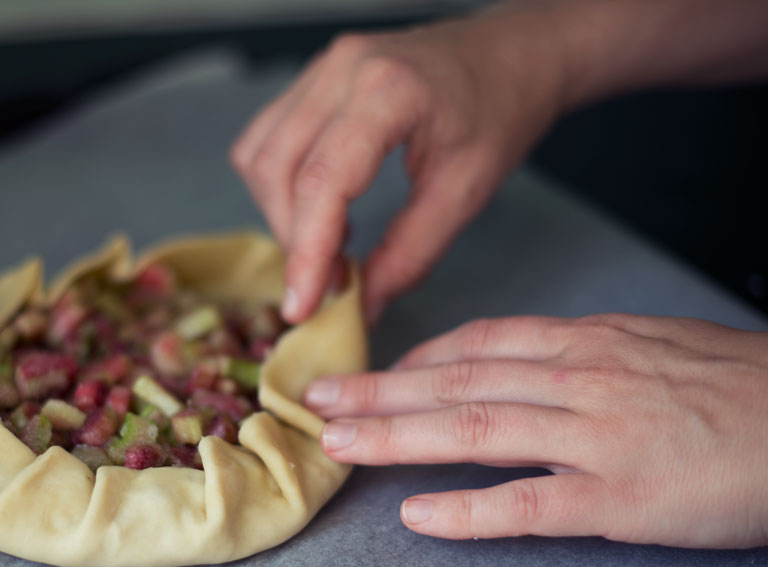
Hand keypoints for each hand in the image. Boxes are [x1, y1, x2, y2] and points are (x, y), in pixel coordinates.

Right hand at [230, 13, 564, 323]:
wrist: (508, 56)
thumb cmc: (499, 111)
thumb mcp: (465, 194)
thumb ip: (409, 255)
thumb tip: (363, 308)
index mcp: (390, 91)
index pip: (322, 181)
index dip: (306, 252)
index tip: (300, 306)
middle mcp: (343, 70)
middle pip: (278, 170)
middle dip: (295, 240)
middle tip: (332, 285)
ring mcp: (322, 70)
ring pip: (260, 157)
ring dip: (282, 215)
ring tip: (329, 247)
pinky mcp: (312, 79)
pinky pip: (266, 140)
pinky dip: (280, 187)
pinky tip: (322, 208)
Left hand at [303, 314, 767, 547]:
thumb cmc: (744, 382)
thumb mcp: (655, 344)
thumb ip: (584, 352)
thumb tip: (525, 362)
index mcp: (589, 341)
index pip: (480, 343)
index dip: (416, 359)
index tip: (374, 373)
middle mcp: (581, 378)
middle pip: (458, 380)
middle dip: (380, 392)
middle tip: (319, 399)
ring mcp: (598, 437)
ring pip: (477, 429)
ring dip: (400, 439)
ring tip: (342, 447)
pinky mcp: (622, 499)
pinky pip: (530, 504)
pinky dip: (469, 512)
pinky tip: (420, 516)